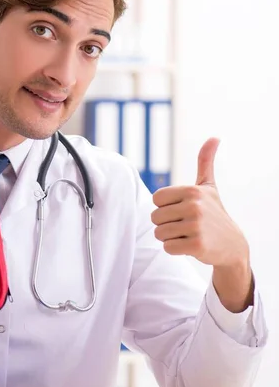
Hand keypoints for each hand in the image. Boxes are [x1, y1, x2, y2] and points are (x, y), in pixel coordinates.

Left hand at [151, 138, 252, 311]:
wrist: (232, 244)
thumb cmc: (214, 213)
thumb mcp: (209, 187)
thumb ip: (205, 162)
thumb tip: (214, 137)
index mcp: (192, 191)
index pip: (156, 199)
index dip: (164, 207)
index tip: (181, 210)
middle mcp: (194, 206)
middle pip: (155, 217)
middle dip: (166, 224)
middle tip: (185, 225)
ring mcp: (196, 226)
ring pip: (159, 233)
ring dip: (169, 237)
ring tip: (187, 235)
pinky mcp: (196, 245)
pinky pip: (167, 247)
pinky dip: (175, 249)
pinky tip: (189, 245)